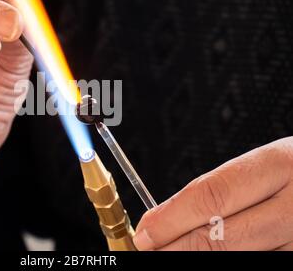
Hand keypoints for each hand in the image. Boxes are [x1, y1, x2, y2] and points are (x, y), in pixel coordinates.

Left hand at [134, 138, 292, 250]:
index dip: (171, 217)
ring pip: (242, 258)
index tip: (145, 230)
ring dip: (200, 260)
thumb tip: (166, 217)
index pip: (213, 195)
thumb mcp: (266, 167)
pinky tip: (208, 258)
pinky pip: (265, 264)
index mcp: (281, 164)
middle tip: (150, 250)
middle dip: (177, 248)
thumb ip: (222, 191)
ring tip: (173, 255)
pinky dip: (232, 264)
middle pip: (221, 236)